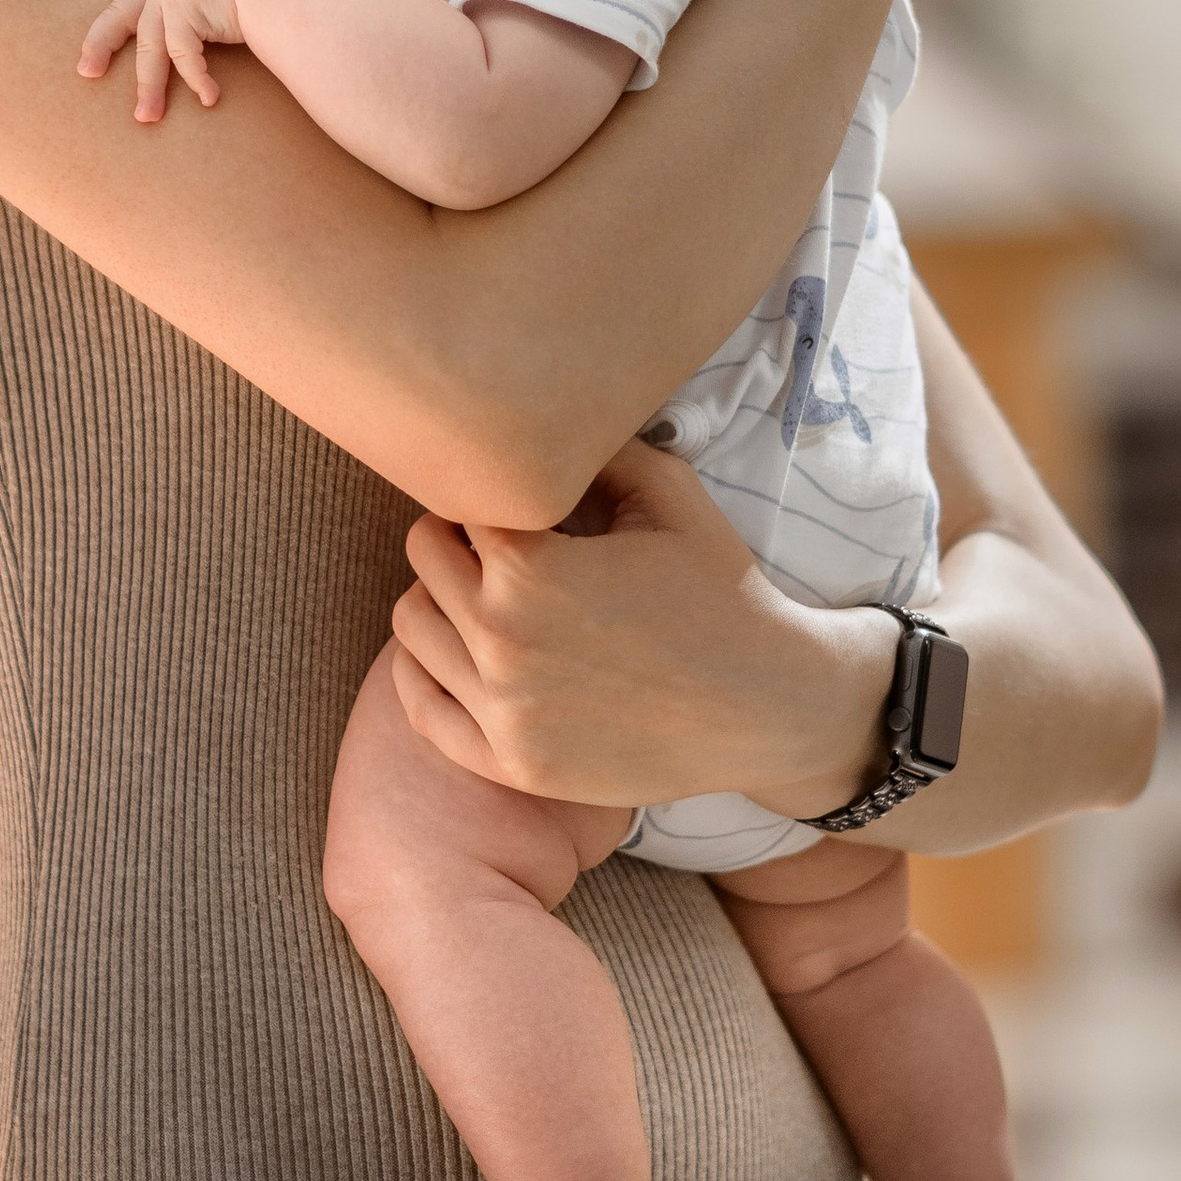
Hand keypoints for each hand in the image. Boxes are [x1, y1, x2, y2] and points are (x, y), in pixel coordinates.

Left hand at [73, 0, 251, 121]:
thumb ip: (213, 14)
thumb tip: (217, 34)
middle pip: (119, 13)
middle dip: (99, 41)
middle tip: (85, 71)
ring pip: (149, 49)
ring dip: (149, 87)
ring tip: (146, 118)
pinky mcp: (183, 10)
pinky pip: (183, 56)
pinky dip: (197, 80)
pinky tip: (210, 99)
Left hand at [388, 436, 898, 812]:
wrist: (770, 704)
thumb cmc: (722, 591)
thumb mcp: (669, 492)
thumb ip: (594, 448)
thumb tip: (538, 416)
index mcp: (530, 566)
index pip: (455, 501)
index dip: (488, 492)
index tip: (517, 500)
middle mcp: (501, 638)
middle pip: (424, 558)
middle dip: (460, 540)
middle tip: (505, 545)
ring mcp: (501, 710)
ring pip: (411, 627)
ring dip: (439, 599)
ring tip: (487, 595)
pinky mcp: (511, 764)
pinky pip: (421, 710)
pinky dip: (422, 674)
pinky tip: (459, 654)